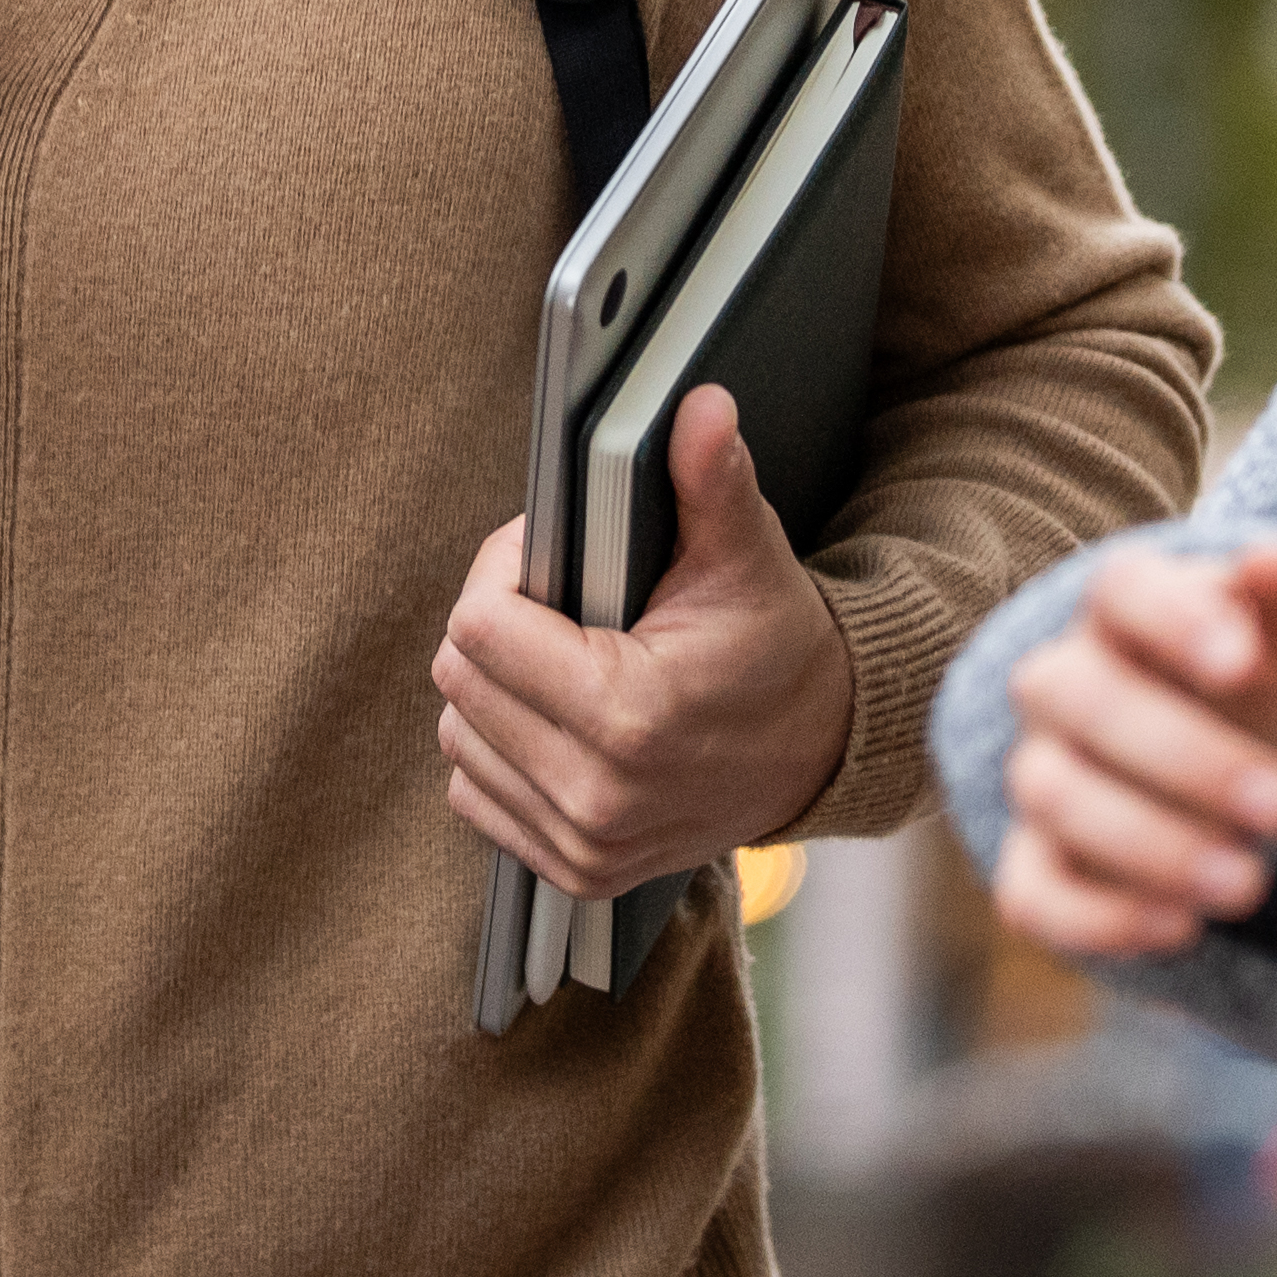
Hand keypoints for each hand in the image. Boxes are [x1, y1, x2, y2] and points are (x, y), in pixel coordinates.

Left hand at [433, 388, 859, 899]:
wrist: (818, 751)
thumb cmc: (773, 646)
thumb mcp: (746, 555)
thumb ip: (711, 479)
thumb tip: (700, 405)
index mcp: (629, 715)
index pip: (480, 627)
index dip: (503, 571)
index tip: (548, 555)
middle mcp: (596, 793)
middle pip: (460, 680)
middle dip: (495, 624)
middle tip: (555, 601)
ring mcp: (582, 842)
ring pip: (458, 736)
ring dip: (492, 689)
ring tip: (559, 658)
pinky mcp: (572, 871)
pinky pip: (473, 793)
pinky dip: (497, 749)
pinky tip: (555, 719)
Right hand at [979, 540, 1276, 961]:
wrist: (1235, 756)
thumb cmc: (1257, 685)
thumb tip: (1275, 560)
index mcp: (1122, 610)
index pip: (1122, 590)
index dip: (1174, 621)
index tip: (1246, 661)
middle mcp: (1060, 685)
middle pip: (1085, 700)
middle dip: (1186, 758)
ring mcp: (1039, 774)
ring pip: (1056, 796)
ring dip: (1152, 845)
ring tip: (1251, 884)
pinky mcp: (1035, 865)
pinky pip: (1033, 895)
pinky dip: (1099, 919)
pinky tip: (1183, 931)